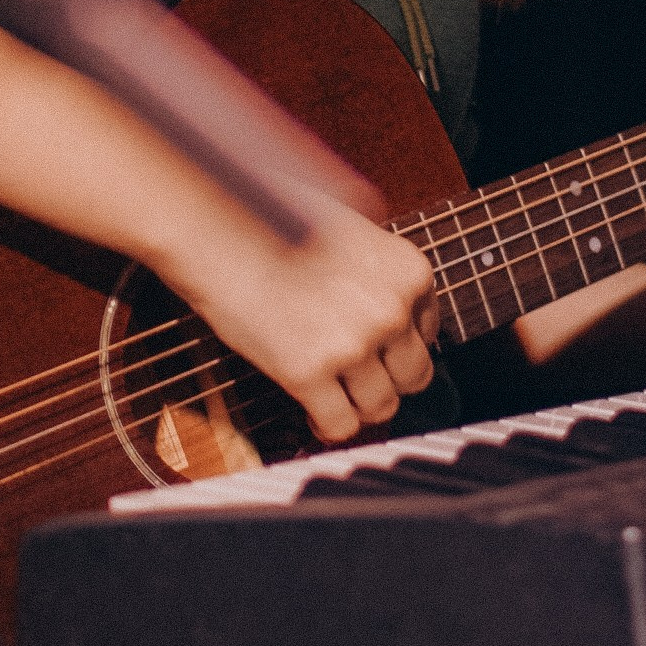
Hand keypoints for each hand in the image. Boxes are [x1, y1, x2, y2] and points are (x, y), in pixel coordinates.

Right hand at [160, 191, 442, 445]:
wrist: (217, 229)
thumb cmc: (273, 219)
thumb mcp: (348, 229)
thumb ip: (378, 269)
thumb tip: (390, 306)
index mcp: (407, 270)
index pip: (429, 330)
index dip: (401, 342)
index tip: (382, 349)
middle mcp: (390, 309)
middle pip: (415, 375)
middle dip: (388, 380)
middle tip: (361, 379)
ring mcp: (352, 343)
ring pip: (381, 407)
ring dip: (358, 407)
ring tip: (335, 397)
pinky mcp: (308, 372)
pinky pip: (340, 425)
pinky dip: (328, 426)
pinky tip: (313, 413)